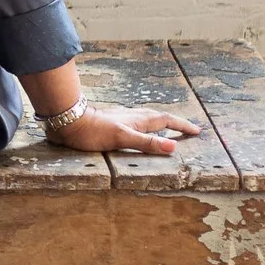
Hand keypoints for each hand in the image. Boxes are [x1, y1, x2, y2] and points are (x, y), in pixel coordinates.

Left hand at [50, 104, 201, 154]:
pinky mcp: (110, 123)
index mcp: (138, 121)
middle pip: (158, 117)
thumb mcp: (122, 138)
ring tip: (167, 128)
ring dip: (159, 123)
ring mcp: (121, 119)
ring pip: (146, 119)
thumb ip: (146, 142)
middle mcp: (132, 117)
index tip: (197, 130)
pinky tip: (136, 130)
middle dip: (174, 122)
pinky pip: (135, 123)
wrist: (67, 121)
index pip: (166, 121)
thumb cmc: (93, 131)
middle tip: (187, 128)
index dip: (182, 125)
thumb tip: (173, 147)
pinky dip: (144, 126)